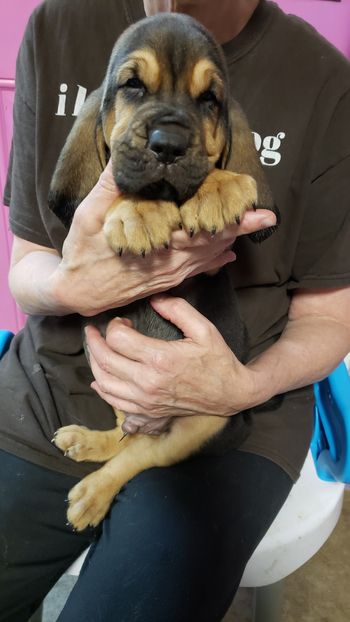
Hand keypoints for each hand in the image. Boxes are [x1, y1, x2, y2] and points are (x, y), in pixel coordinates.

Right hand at [51, 162, 276, 315]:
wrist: (76, 291)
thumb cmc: (82, 251)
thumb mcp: (89, 215)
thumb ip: (110, 188)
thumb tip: (126, 158)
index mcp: (155, 242)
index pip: (201, 229)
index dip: (229, 220)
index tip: (255, 210)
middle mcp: (168, 262)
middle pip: (212, 243)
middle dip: (240, 229)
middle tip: (267, 218)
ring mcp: (168, 274)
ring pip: (207, 258)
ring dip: (230, 242)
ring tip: (253, 229)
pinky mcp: (165, 281)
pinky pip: (196, 271)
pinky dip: (214, 262)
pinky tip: (228, 255)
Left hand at [86, 296, 257, 433]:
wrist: (230, 394)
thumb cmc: (218, 359)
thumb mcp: (203, 328)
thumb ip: (177, 309)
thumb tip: (153, 299)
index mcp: (160, 358)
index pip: (118, 339)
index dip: (114, 326)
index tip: (122, 321)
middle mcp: (148, 382)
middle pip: (105, 360)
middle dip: (94, 341)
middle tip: (93, 330)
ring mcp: (145, 400)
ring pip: (104, 382)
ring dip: (94, 363)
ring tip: (95, 349)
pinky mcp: (147, 411)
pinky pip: (114, 401)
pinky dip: (102, 388)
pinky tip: (99, 378)